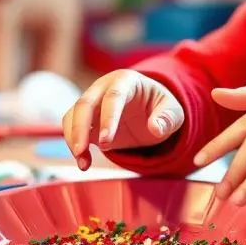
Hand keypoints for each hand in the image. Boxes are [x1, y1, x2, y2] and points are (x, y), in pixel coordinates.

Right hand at [62, 70, 183, 169]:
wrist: (149, 111)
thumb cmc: (160, 107)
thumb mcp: (173, 111)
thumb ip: (168, 118)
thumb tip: (155, 128)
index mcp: (126, 80)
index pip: (114, 95)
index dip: (108, 117)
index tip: (106, 141)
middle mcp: (104, 87)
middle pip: (85, 103)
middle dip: (80, 128)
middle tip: (82, 151)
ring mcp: (92, 102)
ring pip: (73, 115)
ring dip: (73, 139)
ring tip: (83, 164)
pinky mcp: (85, 118)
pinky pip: (72, 129)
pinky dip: (74, 145)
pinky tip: (84, 162)